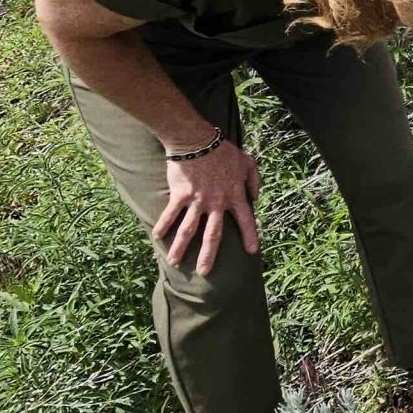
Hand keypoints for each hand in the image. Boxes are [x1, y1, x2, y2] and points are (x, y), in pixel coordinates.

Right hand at [154, 137, 260, 274]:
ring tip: (174, 262)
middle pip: (213, 234)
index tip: (252, 252)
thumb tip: (255, 197)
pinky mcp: (180, 195)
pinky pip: (170, 214)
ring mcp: (197, 200)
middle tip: (205, 272)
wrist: (197, 140)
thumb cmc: (222, 150)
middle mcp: (216, 202)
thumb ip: (254, 180)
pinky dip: (163, 226)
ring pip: (189, 230)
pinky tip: (157, 238)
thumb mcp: (247, 162)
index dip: (250, 235)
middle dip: (209, 255)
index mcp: (235, 195)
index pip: (246, 219)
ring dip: (180, 248)